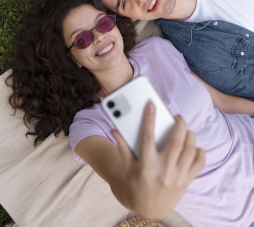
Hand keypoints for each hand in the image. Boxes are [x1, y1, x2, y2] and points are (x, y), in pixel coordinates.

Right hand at [112, 102, 204, 218]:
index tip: (151, 105)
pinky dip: (198, 151)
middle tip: (177, 117)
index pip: (148, 137)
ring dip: (189, 135)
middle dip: (179, 124)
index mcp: (146, 166)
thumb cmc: (135, 184)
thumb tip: (114, 130)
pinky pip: (199, 162)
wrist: (148, 208)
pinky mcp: (187, 180)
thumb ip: (122, 147)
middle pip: (176, 141)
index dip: (149, 119)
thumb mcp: (127, 167)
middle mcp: (164, 170)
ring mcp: (178, 176)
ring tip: (184, 129)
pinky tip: (192, 146)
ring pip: (190, 149)